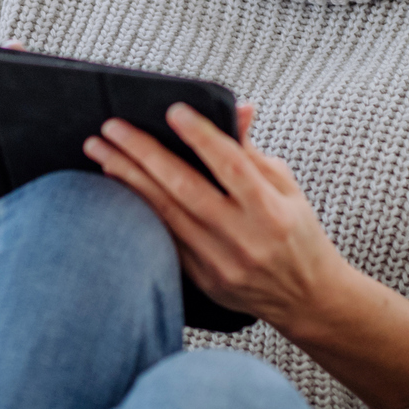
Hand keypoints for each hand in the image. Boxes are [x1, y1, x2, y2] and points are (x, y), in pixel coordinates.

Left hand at [84, 103, 348, 328]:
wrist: (307, 298)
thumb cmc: (297, 232)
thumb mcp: (287, 188)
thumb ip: (253, 152)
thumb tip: (237, 109)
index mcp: (272, 211)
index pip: (231, 165)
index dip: (201, 135)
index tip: (172, 110)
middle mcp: (244, 238)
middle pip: (185, 188)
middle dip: (143, 153)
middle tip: (111, 127)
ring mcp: (220, 263)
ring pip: (165, 214)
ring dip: (128, 179)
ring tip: (100, 152)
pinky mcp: (202, 280)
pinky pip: (163, 239)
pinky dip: (137, 211)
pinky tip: (115, 189)